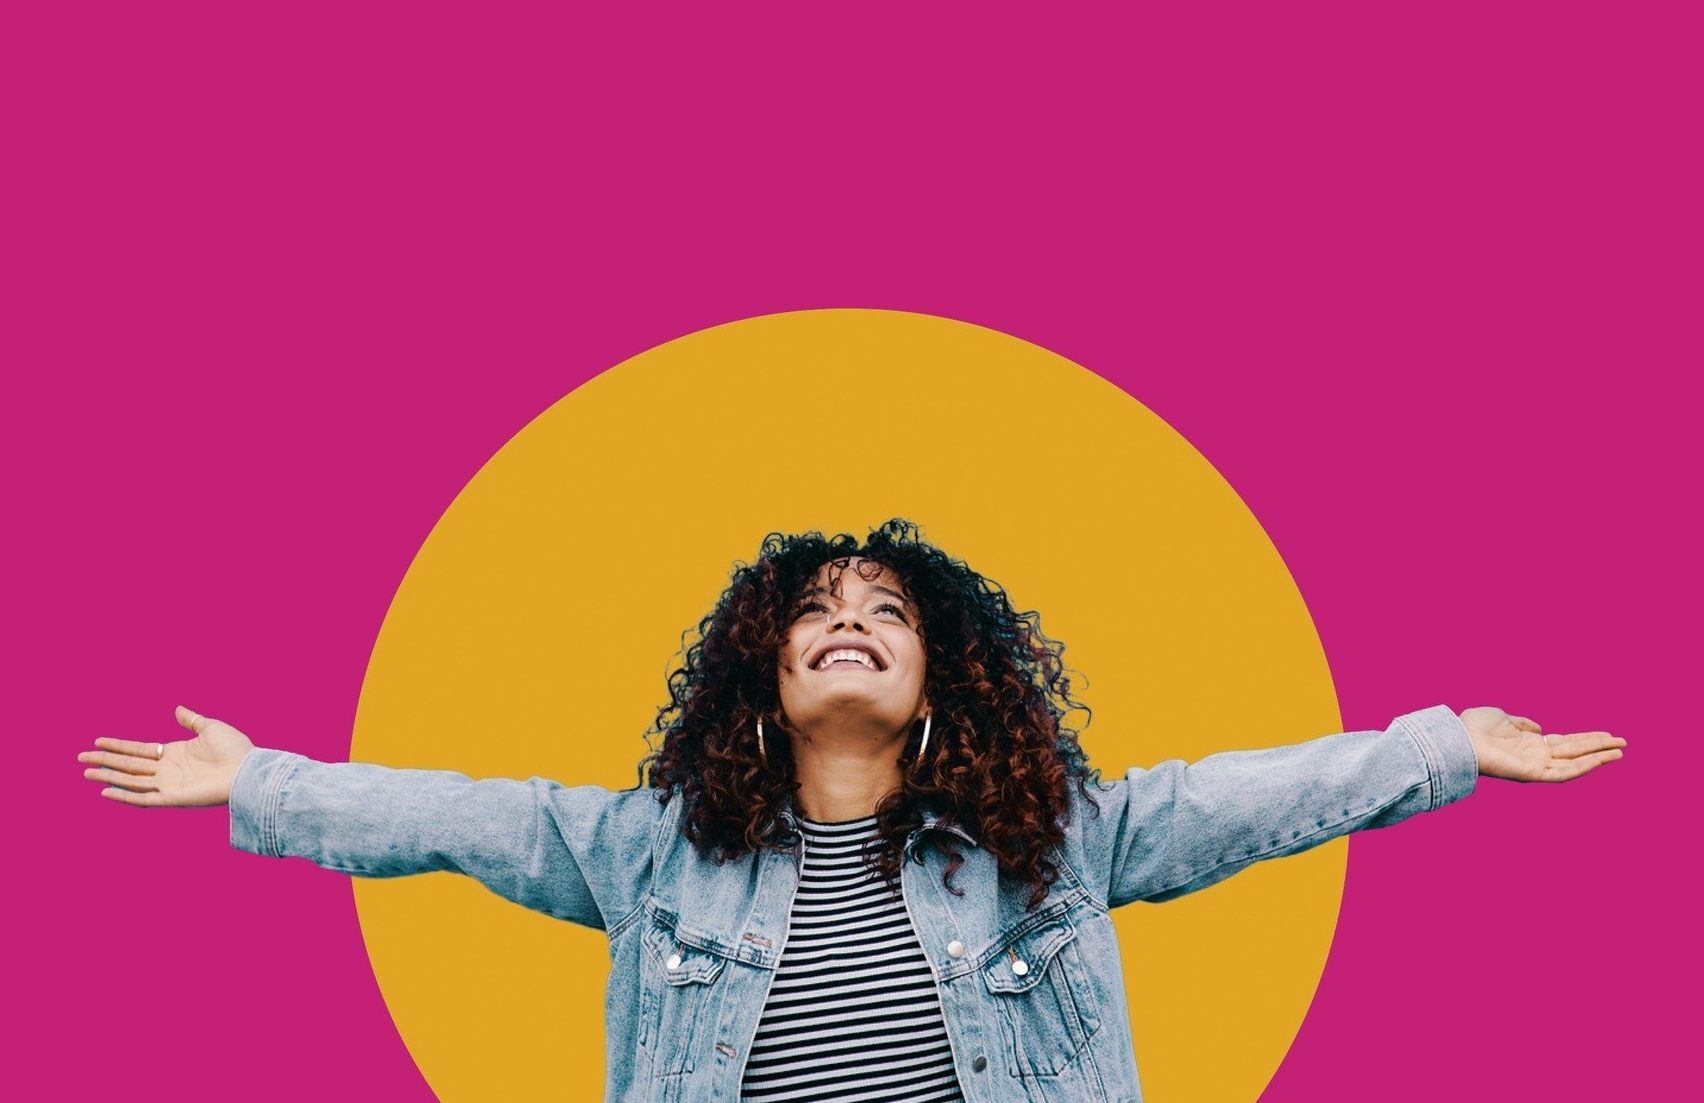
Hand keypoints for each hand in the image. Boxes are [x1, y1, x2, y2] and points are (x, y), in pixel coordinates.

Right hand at [79, 705, 254, 805]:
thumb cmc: (234, 749)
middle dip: (104, 761)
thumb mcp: (210, 727)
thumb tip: (177, 709)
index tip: (97, 741)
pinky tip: (105, 791)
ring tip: (86, 773)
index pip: (139, 749)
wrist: (248, 770)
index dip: (118, 746)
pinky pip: (143, 799)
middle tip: (80, 758)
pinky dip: (124, 796)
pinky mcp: (172, 798)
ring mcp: (168, 784)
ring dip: (107, 777)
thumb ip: (191, 720)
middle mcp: (168, 769)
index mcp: (175, 753)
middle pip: (129, 765)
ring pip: (130, 781)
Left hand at [1459, 707, 1624, 782]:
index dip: (1586, 738)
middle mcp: (1536, 755)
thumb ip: (1522, 723)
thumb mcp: (1502, 718)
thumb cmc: (1474, 727)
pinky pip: (1564, 772)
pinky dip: (1583, 766)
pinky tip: (1600, 759)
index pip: (1565, 742)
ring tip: (1620, 750)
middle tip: (1624, 742)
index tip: (1607, 733)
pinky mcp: (1533, 773)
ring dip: (1598, 757)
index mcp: (1530, 742)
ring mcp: (1536, 765)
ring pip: (1575, 762)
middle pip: (1575, 751)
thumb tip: (1539, 728)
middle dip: (1599, 746)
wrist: (1459, 738)